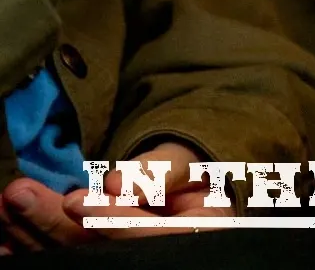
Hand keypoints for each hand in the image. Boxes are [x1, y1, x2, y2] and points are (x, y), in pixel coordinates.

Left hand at [0, 142, 222, 250]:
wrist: (184, 202)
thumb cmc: (187, 179)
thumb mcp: (185, 165)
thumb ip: (157, 172)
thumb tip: (114, 182)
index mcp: (186, 239)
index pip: (143, 234)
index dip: (108, 219)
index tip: (73, 199)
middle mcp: (150, 261)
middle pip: (97, 250)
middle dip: (53, 224)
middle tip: (18, 195)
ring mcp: (118, 268)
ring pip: (73, 258)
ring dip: (33, 234)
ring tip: (5, 207)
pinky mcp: (94, 267)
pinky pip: (63, 262)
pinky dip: (32, 250)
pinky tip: (5, 242)